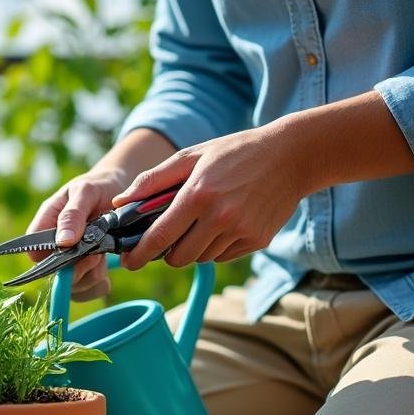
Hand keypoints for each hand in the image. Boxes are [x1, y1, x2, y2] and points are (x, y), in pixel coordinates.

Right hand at [28, 168, 129, 300]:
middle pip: (55, 276)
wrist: (121, 191)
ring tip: (103, 254)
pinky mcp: (86, 272)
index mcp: (45, 226)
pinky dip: (100, 284)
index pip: (35, 254)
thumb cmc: (98, 187)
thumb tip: (62, 242)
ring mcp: (70, 262)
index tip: (72, 250)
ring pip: (73, 286)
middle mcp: (54, 248)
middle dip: (78, 269)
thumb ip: (72, 215)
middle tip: (96, 253)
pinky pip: (88, 290)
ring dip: (91, 275)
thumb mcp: (85, 191)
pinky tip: (106, 269)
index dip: (50, 260)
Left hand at [113, 123, 309, 269]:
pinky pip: (224, 256)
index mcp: (198, 195)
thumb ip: (153, 180)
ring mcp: (241, 231)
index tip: (127, 262)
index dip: (139, 254)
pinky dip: (216, 247)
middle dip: (167, 252)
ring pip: (201, 258)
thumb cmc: (235, 152)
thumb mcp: (192, 156)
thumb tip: (121, 202)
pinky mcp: (258, 240)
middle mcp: (220, 217)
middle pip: (178, 257)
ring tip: (202, 221)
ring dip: (193, 248)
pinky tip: (224, 223)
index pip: (160, 236)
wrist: (292, 156)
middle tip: (168, 236)